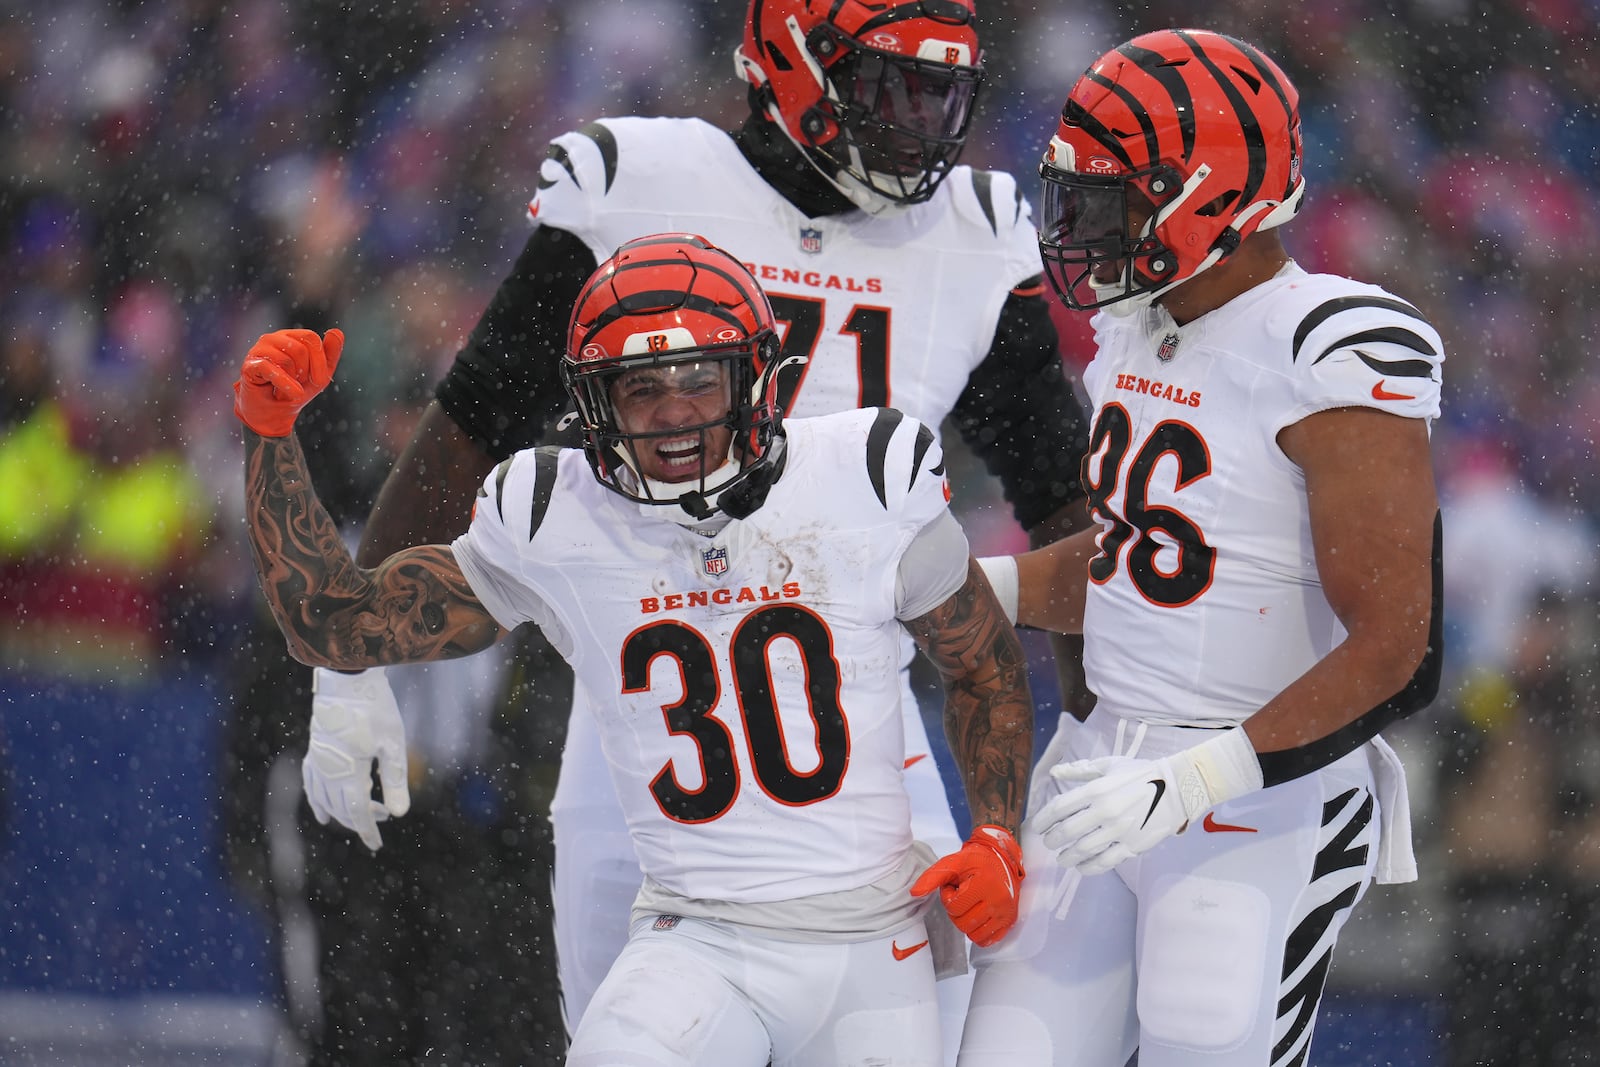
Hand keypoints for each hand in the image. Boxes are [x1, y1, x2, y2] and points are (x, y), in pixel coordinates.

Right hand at [233, 328, 343, 436]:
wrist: (273, 413)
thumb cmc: (296, 390)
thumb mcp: (320, 375)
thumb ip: (330, 354)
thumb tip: (336, 332)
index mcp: (291, 337)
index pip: (311, 338)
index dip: (319, 362)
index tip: (316, 379)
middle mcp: (273, 338)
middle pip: (300, 349)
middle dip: (306, 373)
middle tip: (298, 384)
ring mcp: (259, 350)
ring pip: (287, 360)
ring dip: (293, 382)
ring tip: (286, 389)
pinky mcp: (249, 365)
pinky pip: (271, 369)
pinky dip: (284, 384)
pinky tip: (286, 395)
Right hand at [304, 666, 410, 850]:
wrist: (347, 678)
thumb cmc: (374, 709)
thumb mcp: (393, 744)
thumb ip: (395, 779)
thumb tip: (399, 814)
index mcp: (349, 771)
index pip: (356, 811)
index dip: (366, 830)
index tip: (376, 844)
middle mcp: (328, 770)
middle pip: (341, 807)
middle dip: (360, 819)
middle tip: (383, 817)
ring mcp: (318, 759)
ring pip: (323, 798)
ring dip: (340, 812)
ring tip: (358, 821)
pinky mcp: (314, 748)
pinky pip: (310, 782)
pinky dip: (315, 799)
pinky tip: (321, 810)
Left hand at [911, 825, 1024, 946]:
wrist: (1001, 859)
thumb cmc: (975, 861)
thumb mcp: (952, 863)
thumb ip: (932, 877)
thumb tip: (914, 894)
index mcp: (983, 884)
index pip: (954, 907)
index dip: (948, 897)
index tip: (954, 887)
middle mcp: (998, 900)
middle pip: (963, 923)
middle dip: (956, 912)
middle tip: (962, 897)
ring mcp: (1005, 912)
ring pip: (974, 935)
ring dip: (966, 923)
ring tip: (971, 905)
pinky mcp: (1009, 921)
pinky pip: (987, 940)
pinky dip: (978, 933)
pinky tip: (978, 917)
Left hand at [1030, 727, 1261, 874]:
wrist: (1179, 787)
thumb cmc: (1141, 773)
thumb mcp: (1109, 765)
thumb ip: (1079, 770)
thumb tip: (1053, 772)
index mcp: (1096, 789)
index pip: (1059, 808)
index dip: (1043, 820)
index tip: (1038, 826)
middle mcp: (1105, 811)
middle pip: (1067, 832)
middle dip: (1052, 840)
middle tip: (1049, 842)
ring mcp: (1119, 831)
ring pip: (1083, 850)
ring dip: (1067, 857)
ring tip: (1062, 858)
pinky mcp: (1133, 846)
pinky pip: (1105, 862)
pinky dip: (1088, 868)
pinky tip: (1081, 867)